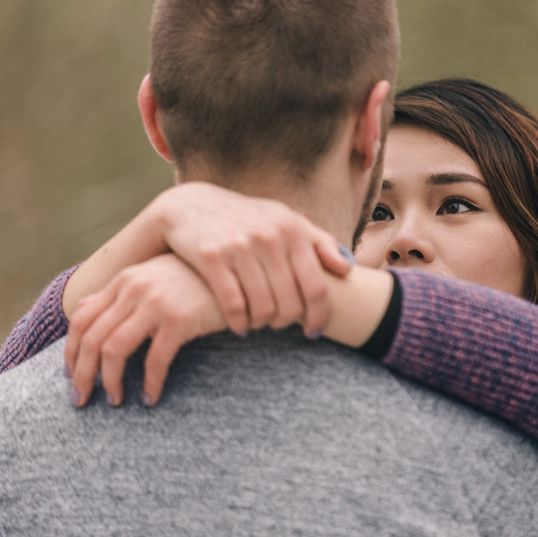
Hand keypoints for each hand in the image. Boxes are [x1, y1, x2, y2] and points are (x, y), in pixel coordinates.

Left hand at [64, 254, 225, 406]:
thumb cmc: (196, 279)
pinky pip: (155, 360)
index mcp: (124, 279)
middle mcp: (134, 288)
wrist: (239, 272)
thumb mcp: (153, 277)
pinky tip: (150, 397)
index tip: (72, 376)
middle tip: (82, 399)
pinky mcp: (180, 319)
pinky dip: (149, 383)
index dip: (71, 352)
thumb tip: (82, 310)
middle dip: (82, 374)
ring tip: (115, 400)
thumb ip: (118, 292)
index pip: (81, 319)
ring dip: (110, 382)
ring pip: (114, 350)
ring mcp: (156, 302)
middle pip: (92, 338)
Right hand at [155, 183, 352, 335]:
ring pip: (263, 308)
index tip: (313, 331)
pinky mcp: (211, 258)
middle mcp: (269, 237)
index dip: (318, 315)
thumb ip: (319, 242)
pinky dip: (239, 322)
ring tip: (260, 322)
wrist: (190, 205)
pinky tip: (241, 325)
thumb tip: (347, 269)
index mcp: (292, 229)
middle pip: (291, 303)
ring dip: (263, 323)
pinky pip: (233, 305)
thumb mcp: (285, 220)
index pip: (316, 287)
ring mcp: (239, 246)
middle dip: (288, 322)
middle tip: (280, 325)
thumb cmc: (247, 218)